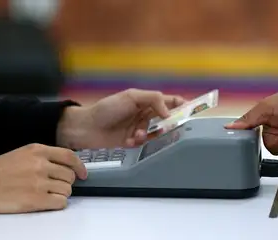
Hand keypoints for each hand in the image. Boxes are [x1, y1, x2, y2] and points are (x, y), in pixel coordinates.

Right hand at [0, 144, 86, 213]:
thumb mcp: (23, 154)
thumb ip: (45, 157)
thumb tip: (67, 166)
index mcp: (38, 151)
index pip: (69, 156)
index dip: (80, 167)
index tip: (83, 174)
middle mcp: (41, 165)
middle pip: (70, 176)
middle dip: (66, 182)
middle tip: (55, 186)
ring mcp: (39, 182)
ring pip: (67, 190)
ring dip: (61, 194)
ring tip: (46, 194)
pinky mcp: (36, 200)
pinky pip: (61, 203)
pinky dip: (57, 204)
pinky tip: (47, 202)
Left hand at [57, 89, 185, 148]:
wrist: (86, 127)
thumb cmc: (107, 108)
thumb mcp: (131, 97)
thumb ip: (153, 99)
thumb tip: (169, 111)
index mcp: (144, 100)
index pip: (167, 100)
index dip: (179, 104)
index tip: (191, 109)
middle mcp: (143, 113)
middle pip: (164, 118)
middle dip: (166, 124)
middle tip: (169, 128)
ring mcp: (138, 127)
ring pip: (154, 132)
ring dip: (147, 134)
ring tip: (136, 135)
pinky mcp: (132, 140)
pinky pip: (143, 142)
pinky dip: (138, 142)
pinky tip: (128, 141)